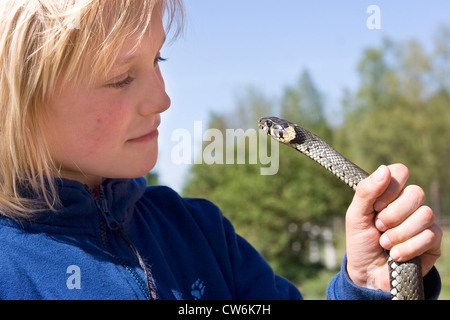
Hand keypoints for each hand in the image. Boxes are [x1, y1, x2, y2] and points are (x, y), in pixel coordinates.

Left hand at [345, 164, 441, 290]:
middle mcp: (408, 204)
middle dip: (393, 214)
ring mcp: (422, 222)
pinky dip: (408, 247)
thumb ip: (366, 192)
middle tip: (378, 226)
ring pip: (425, 214)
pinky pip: (430, 236)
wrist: (368, 274)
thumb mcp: (355, 216)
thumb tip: (384, 169)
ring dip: (399, 233)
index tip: (375, 206)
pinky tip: (396, 255)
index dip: (390, 188)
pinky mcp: (433, 242)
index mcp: (389, 193)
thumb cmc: (360, 242)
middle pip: (416, 192)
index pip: (400, 171)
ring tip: (385, 244)